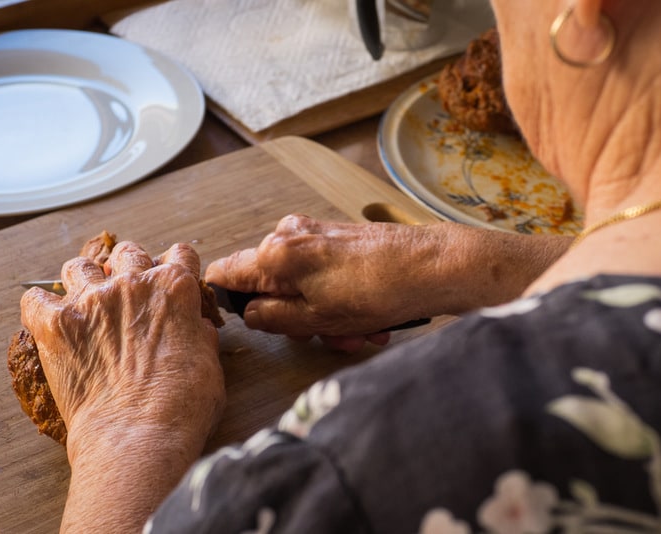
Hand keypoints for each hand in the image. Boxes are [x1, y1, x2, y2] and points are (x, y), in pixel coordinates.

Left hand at [20, 241, 223, 530]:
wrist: (138, 436)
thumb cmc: (182, 407)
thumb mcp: (210, 365)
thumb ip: (200, 335)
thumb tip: (195, 327)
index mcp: (174, 288)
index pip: (179, 254)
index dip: (175, 267)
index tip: (169, 281)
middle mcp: (132, 284)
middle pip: (127, 253)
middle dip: (128, 268)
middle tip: (127, 294)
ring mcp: (90, 301)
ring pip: (80, 266)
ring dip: (84, 281)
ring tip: (85, 303)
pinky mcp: (55, 325)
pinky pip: (35, 299)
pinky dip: (40, 306)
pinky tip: (48, 319)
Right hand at [205, 215, 437, 350]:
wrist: (433, 267)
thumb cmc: (380, 289)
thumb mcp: (316, 318)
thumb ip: (271, 317)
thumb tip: (250, 314)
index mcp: (276, 253)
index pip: (227, 273)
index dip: (229, 301)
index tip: (243, 321)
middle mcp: (290, 235)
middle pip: (269, 286)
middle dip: (295, 318)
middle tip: (323, 336)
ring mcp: (315, 234)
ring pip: (301, 287)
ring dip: (323, 316)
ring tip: (357, 332)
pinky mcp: (338, 239)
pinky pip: (323, 277)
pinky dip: (339, 301)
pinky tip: (367, 320)